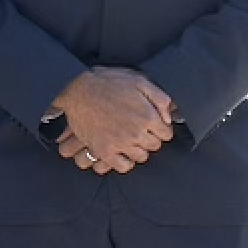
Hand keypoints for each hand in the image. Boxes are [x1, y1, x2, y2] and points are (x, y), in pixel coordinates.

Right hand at [48, 68, 174, 174]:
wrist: (77, 89)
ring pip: (141, 157)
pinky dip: (126, 162)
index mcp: (147, 116)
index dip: (162, 128)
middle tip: (142, 131)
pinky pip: (123, 166)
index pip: (167, 133)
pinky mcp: (104, 151)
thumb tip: (169, 116)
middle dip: (151, 138)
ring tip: (132, 140)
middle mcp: (136, 133)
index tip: (155, 125)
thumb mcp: (138, 80)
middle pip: (155, 146)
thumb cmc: (107, 82)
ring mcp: (120, 144)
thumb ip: (159, 98)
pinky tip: (123, 152)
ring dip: (139, 149)